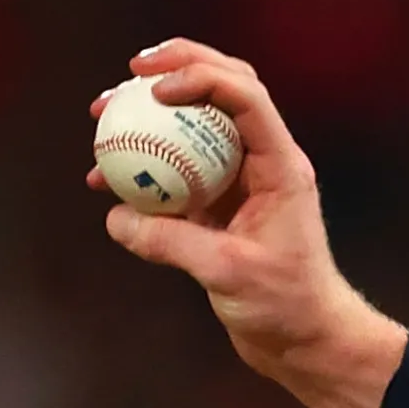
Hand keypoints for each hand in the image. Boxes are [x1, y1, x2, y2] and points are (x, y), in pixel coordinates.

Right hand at [90, 38, 405, 407]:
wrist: (306, 338)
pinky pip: (178, 173)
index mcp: (281, 165)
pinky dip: (144, 167)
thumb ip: (173, 242)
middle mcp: (264, 163)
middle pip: (226, 92)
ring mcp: (242, 183)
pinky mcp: (220, 208)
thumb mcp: (227, 272)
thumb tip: (117, 216)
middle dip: (181, 69)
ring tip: (102, 113)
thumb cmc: (285, 305)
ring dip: (154, 113)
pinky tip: (103, 181)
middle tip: (131, 72)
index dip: (203, 77)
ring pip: (198, 128)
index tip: (154, 88)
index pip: (247, 98)